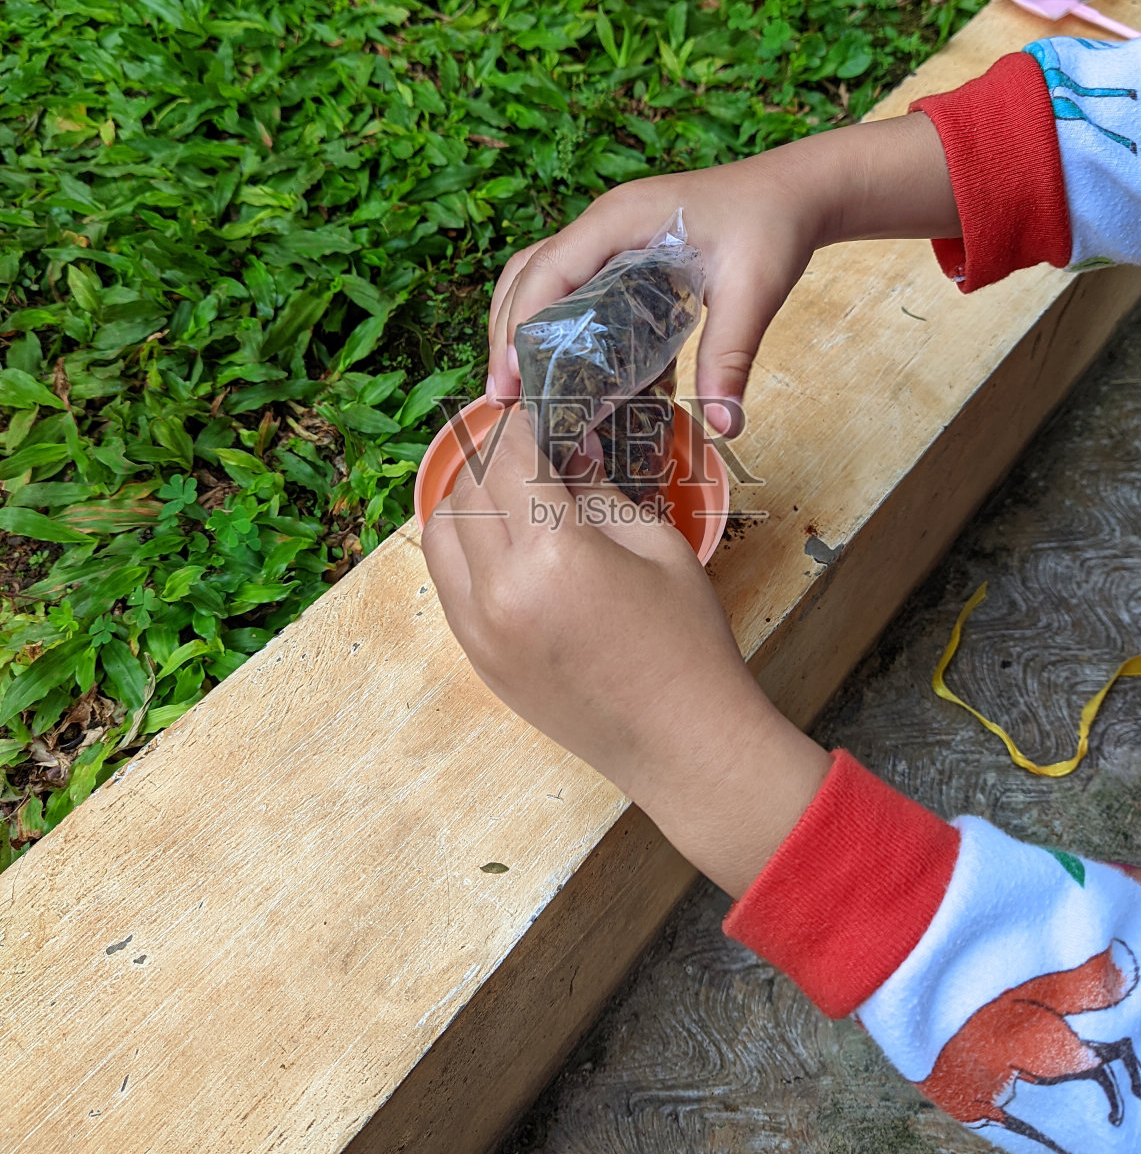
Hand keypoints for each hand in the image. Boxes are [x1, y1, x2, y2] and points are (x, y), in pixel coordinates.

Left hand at [421, 408, 829, 896]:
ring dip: (469, 499)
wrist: (684, 745)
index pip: (512, 457)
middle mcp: (498, 592)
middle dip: (496, 455)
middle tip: (530, 444)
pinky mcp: (478, 659)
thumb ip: (598, 492)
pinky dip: (463, 547)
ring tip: (512, 490)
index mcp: (551, 554)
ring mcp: (479, 631)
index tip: (538, 409)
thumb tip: (565, 456)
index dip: (523, 422)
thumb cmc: (687, 643)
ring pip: (440, 534)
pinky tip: (503, 540)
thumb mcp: (655, 544)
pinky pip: (447, 582)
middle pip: (469, 488)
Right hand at [487, 112, 956, 436]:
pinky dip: (548, 320)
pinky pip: (566, 282)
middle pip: (526, 274)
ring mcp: (607, 234)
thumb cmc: (772, 228)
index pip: (548, 270)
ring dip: (519, 326)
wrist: (794, 192)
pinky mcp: (618, 251)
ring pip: (537, 276)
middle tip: (504, 398)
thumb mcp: (755, 290)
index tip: (511, 381)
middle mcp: (603, 223)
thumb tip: (724, 426)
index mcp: (622, 219)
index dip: (520, 325)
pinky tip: (555, 365)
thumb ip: (733, 354)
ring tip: (516, 387)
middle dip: (506, 334)